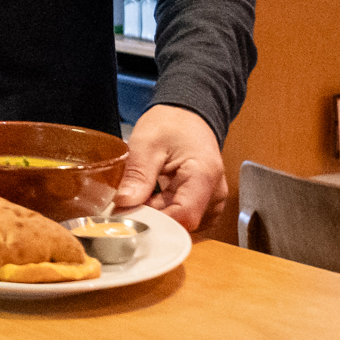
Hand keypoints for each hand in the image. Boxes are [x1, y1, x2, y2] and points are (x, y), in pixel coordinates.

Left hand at [118, 105, 226, 232]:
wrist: (187, 115)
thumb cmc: (171, 124)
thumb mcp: (146, 143)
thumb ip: (138, 174)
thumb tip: (124, 204)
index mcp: (204, 176)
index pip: (184, 216)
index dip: (155, 222)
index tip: (130, 217)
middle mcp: (215, 193)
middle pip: (183, 223)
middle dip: (153, 220)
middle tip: (127, 207)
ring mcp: (212, 199)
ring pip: (183, 223)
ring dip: (159, 216)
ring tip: (141, 197)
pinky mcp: (205, 202)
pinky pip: (185, 217)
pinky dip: (165, 212)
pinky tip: (152, 199)